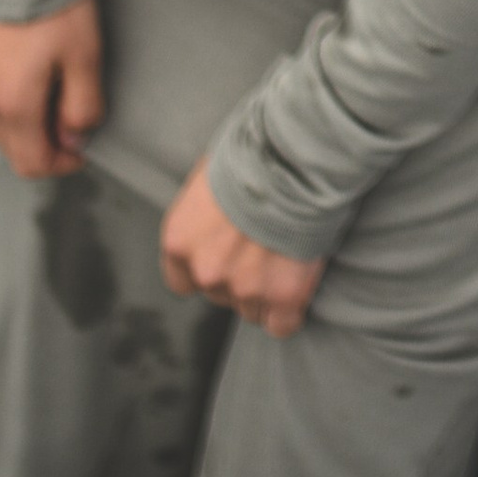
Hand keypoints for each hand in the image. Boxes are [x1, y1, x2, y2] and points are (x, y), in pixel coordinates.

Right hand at [0, 0, 106, 179]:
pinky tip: (21, 61)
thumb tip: (74, 139)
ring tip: (47, 83)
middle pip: (9, 144)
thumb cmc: (53, 0)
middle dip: (41, 140)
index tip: (82, 145)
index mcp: (12, 104)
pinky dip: (0, 90)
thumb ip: (82, 105)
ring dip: (19, 116)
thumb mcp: (85, 54)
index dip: (63, 163)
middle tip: (69, 110)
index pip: (32, 163)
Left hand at [160, 159, 326, 335]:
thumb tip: (213, 215)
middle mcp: (207, 271)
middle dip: (239, 275)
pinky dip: (290, 309)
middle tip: (263, 243)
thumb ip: (203, 212)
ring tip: (284, 253)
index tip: (223, 256)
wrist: (298, 157)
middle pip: (220, 294)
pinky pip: (282, 324)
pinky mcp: (284, 297)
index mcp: (180, 240)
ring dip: (266, 290)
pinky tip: (297, 282)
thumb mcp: (209, 175)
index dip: (204, 268)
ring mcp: (246, 288)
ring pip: (252, 309)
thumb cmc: (254, 152)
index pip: (181, 280)